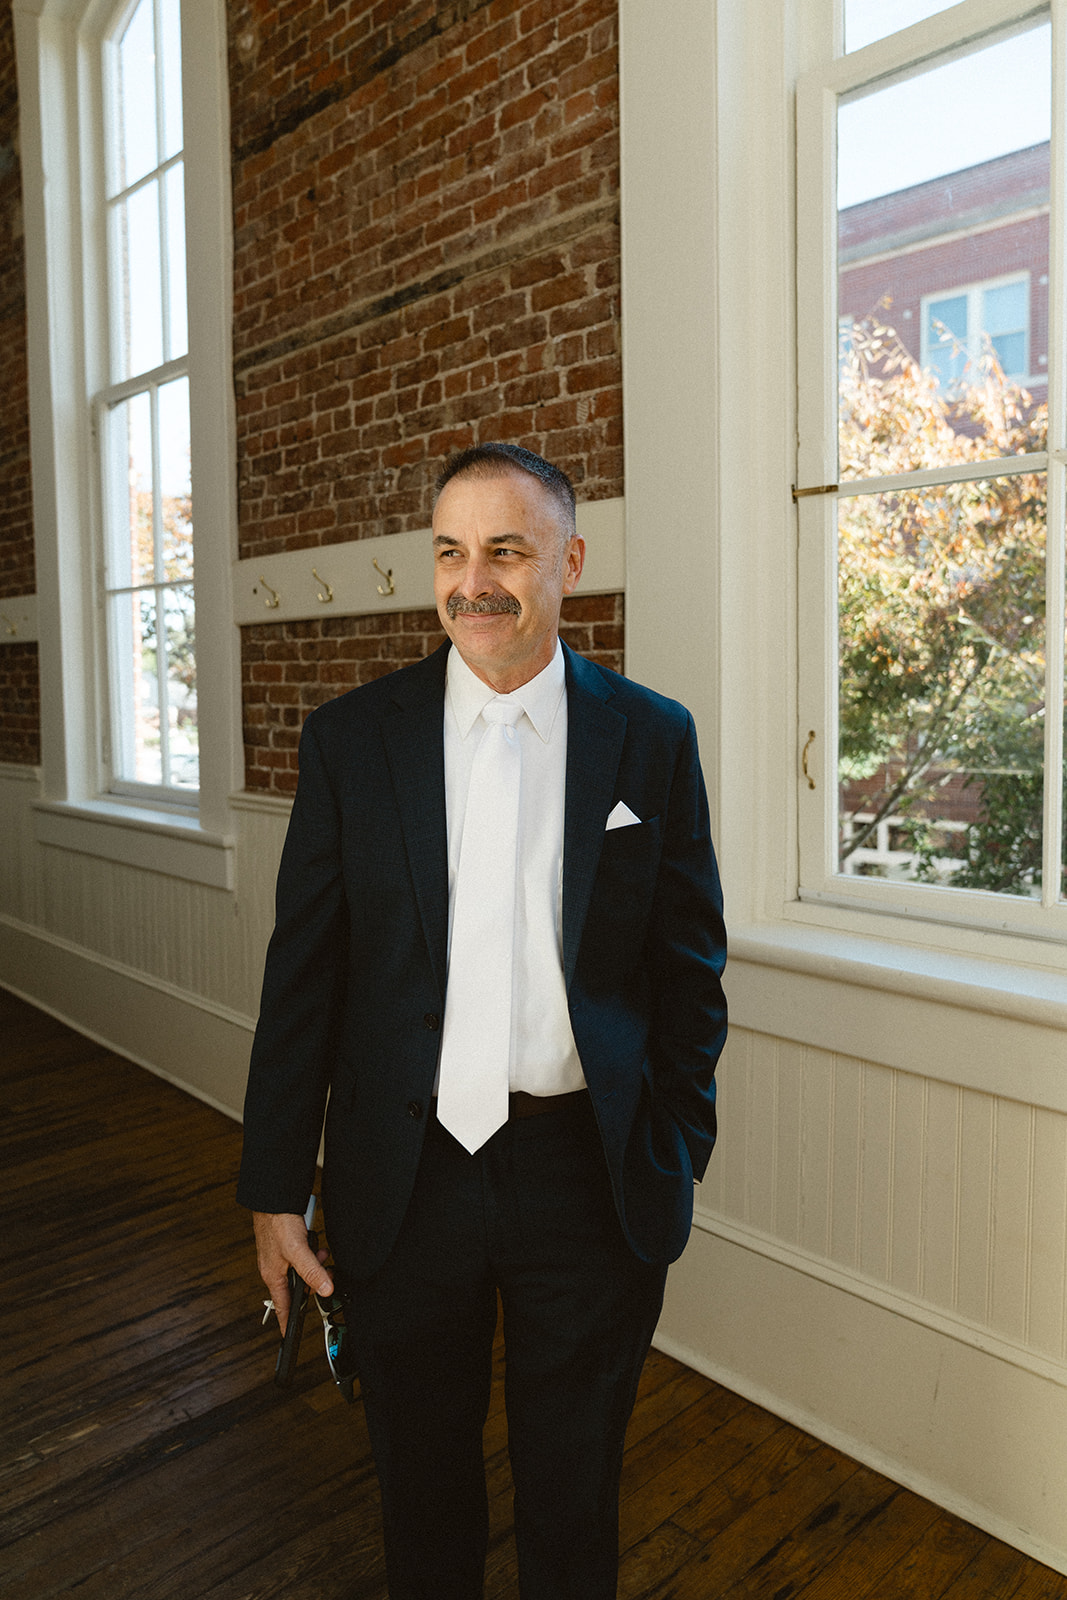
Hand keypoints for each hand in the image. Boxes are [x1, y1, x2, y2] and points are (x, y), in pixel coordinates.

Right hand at [253, 1211, 334, 1334]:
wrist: (273, 1198)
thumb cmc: (277, 1223)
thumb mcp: (297, 1251)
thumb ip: (312, 1272)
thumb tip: (325, 1290)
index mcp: (273, 1276)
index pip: (282, 1307)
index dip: (287, 1323)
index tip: (288, 1338)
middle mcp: (274, 1269)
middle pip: (296, 1287)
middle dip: (313, 1283)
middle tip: (325, 1277)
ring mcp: (280, 1257)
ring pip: (301, 1270)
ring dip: (314, 1264)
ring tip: (320, 1254)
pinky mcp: (286, 1245)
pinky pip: (302, 1256)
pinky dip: (311, 1253)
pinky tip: (316, 1244)